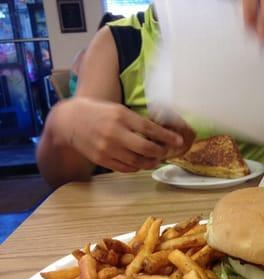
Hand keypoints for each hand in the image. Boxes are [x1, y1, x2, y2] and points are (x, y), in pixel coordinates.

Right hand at [66, 98, 190, 172]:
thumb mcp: (118, 110)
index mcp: (121, 116)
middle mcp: (115, 133)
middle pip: (146, 148)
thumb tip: (159, 133)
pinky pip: (125, 168)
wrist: (69, 121)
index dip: (167, 137)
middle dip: (160, 152)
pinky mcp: (101, 159)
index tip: (178, 141)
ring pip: (137, 161)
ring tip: (156, 159)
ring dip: (150, 162)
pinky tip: (140, 163)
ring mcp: (107, 148)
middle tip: (166, 152)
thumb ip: (136, 121)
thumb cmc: (98, 113)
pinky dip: (136, 167)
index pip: (150, 129)